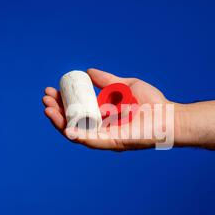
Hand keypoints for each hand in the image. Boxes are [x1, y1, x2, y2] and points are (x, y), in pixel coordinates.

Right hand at [42, 68, 170, 150]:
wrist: (169, 115)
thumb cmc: (152, 103)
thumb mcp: (125, 85)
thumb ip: (107, 80)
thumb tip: (88, 71)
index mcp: (102, 115)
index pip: (77, 110)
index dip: (62, 101)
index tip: (52, 89)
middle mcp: (101, 127)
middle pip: (72, 121)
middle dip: (56, 110)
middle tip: (45, 98)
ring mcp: (105, 136)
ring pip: (76, 132)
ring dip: (60, 122)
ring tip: (48, 108)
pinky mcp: (113, 142)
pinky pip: (92, 141)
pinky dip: (77, 136)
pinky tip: (65, 127)